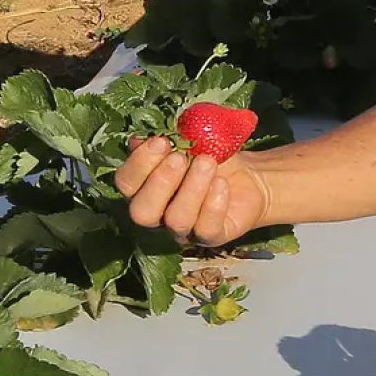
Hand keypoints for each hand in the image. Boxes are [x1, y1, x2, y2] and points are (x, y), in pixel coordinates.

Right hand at [117, 136, 272, 247]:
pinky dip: (214, 204)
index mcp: (145, 190)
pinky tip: (221, 183)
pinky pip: (206, 229)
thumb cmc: (211, 158)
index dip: (139, 163)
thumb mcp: (189, 141)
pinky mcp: (211, 237)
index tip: (161, 141)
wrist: (249, 177)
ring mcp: (184, 230)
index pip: (126, 183)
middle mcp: (159, 215)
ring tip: (208, 163)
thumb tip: (141, 139)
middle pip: (142, 212)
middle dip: (160, 182)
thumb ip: (166, 139)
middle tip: (180, 158)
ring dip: (192, 188)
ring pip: (177, 220)